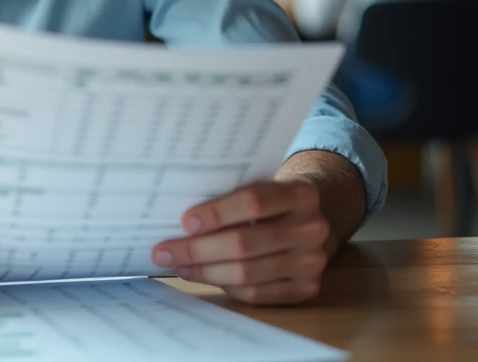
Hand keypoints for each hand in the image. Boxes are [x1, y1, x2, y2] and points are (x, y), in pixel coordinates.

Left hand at [151, 179, 329, 304]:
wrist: (310, 219)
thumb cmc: (271, 200)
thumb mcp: (260, 184)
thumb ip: (230, 193)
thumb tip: (178, 218)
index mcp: (301, 192)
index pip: (254, 202)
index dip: (216, 213)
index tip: (184, 222)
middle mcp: (312, 228)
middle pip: (244, 243)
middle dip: (197, 250)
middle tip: (165, 251)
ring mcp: (312, 262)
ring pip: (247, 273)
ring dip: (206, 271)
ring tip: (180, 266)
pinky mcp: (307, 288)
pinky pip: (257, 293)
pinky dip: (226, 286)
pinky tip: (204, 276)